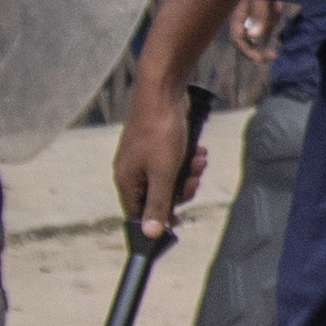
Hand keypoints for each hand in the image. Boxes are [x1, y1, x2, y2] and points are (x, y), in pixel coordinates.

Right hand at [110, 95, 204, 243]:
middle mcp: (132, 170)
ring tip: (198, 160)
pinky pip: (174, 163)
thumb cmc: (160, 132)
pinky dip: (188, 160)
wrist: (164, 91)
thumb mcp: (163, 173)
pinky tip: (198, 151)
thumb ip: (158, 204)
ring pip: (170, 179)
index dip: (157, 220)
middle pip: (158, 197)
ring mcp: (145, 157)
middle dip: (181, 190)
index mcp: (127, 180)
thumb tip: (150, 233)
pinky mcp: (158, 146)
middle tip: (194, 179)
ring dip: (188, 173)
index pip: (137, 214)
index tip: (179, 222)